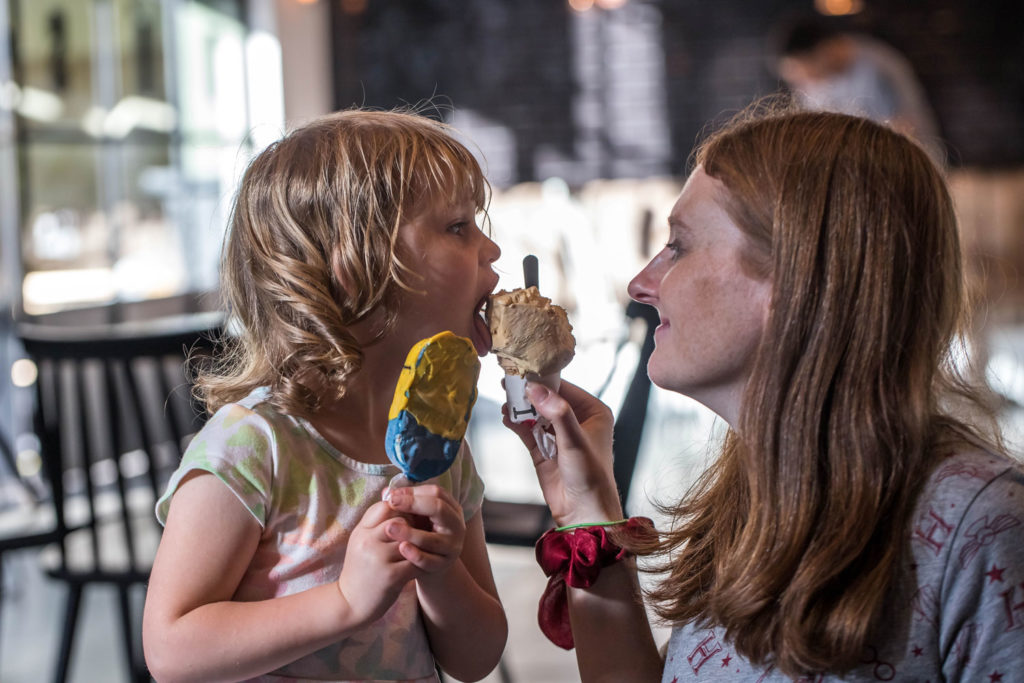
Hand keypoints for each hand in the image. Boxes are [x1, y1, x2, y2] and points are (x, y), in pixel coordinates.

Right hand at [336, 501, 419, 624]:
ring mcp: (379, 558)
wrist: (350, 603)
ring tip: (423, 547)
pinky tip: (423, 564)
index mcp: (361, 530)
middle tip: (420, 532)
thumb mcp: (361, 540)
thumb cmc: (360, 568)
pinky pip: (415, 561)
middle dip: (413, 526)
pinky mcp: (391, 576)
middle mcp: (368, 541)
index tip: (408, 518)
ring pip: (410, 540)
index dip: (401, 510)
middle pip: (400, 521)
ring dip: (420, 544)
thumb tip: (392, 495)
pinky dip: (422, 562)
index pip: (385, 507)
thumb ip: (376, 521)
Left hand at [384, 485, 465, 578]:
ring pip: (433, 539)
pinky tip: (401, 548)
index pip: (436, 493)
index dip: (414, 492)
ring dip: (411, 533)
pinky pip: (429, 560)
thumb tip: (386, 492)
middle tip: (392, 503)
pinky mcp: (443, 565)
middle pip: (439, 509)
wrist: (431, 565)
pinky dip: (415, 554)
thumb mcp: (417, 517)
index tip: (392, 494)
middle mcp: (456, 526)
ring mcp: (452, 547)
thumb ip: (405, 504)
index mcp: (452, 509)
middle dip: (413, 504)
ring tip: (390, 528)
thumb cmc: (422, 534)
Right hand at [503, 379, 623, 525]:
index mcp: (593, 412)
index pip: (564, 388)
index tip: (523, 372)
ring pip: (535, 414)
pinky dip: (517, 423)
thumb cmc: (591, 477)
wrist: (583, 513)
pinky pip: (527, 430)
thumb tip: (536, 389)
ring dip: (520, 408)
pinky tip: (506, 417)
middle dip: (528, 393)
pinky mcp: (544, 450)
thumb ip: (557, 413)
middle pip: (547, 399)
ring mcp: (558, 435)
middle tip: (508, 383)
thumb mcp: (575, 441)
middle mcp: (577, 420)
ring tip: (505, 401)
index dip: (543, 380)